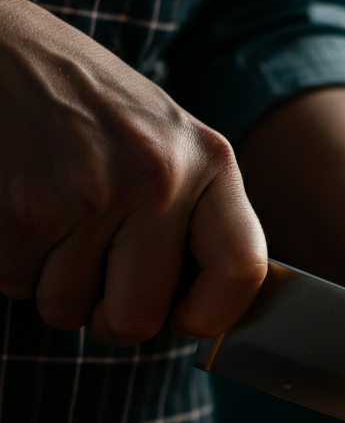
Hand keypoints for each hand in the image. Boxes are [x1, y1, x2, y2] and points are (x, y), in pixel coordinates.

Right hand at [0, 0, 266, 345]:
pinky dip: (13, 265)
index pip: (243, 269)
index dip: (212, 314)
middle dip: (112, 317)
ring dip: (55, 285)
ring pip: (69, 310)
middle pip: (141, 317)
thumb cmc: (90, 104)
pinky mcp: (23, 210)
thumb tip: (210, 308)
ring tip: (56, 225)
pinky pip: (17, 285)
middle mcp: (157, 178)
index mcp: (209, 161)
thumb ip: (196, 212)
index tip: (186, 318)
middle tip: (99, 283)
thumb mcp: (169, 139)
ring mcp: (89, 194)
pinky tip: (23, 212)